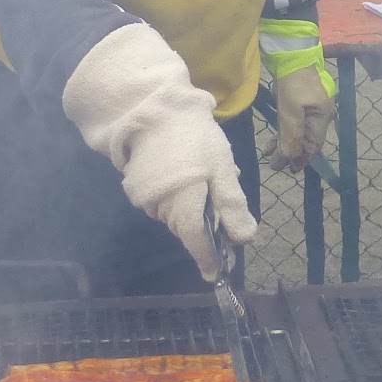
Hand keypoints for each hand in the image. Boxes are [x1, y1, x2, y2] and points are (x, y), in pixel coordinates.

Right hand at [62, 23, 259, 282]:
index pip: (196, 243)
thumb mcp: (222, 168)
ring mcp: (145, 198)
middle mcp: (160, 209)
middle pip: (188, 230)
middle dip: (206, 226)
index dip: (207, 259)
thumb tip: (245, 239)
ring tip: (208, 178)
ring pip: (176, 215)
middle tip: (224, 204)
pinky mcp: (136, 186)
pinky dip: (179, 196)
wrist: (154, 108)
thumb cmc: (194, 137)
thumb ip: (232, 205)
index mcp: (183, 206)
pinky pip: (163, 202)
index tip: (216, 274)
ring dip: (193, 208)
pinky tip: (190, 173)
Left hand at [268, 62, 334, 171]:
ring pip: (297, 131)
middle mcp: (319, 113)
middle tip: (275, 164)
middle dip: (290, 152)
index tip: (289, 170)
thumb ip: (291, 135)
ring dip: (283, 142)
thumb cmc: (293, 81)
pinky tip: (272, 137)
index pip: (313, 145)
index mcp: (323, 117)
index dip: (301, 159)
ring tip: (268, 152)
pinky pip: (292, 121)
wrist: (291, 51)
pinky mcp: (299, 99)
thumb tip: (289, 158)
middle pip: (306, 139)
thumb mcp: (290, 110)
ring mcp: (310, 106)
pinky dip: (283, 130)